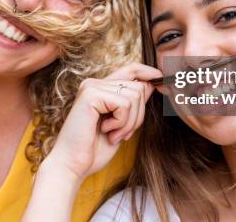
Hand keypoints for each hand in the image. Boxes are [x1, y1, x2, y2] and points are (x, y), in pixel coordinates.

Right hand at [44, 63, 161, 182]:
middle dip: (138, 115)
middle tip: (122, 133)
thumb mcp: (121, 124)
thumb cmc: (94, 149)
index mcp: (100, 88)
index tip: (161, 79)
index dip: (148, 72)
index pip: (131, 70)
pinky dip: (121, 123)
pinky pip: (125, 104)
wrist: (73, 165)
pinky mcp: (91, 94)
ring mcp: (92, 87)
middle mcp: (95, 83)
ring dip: (129, 122)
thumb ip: (132, 103)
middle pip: (138, 87)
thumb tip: (151, 84)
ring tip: (113, 134)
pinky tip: (106, 131)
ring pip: (134, 96)